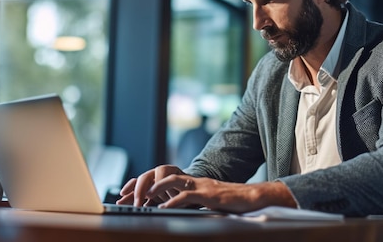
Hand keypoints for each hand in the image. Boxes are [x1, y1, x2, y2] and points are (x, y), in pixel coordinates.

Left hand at [116, 164, 296, 213]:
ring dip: (156, 188)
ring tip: (142, 196)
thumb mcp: (209, 201)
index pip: (166, 178)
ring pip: (173, 180)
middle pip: (165, 175)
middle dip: (146, 183)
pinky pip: (187, 196)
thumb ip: (194, 201)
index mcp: (194, 182)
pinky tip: (164, 208)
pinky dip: (173, 201)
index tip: (129, 192)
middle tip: (130, 194)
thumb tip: (177, 208)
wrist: (253, 198)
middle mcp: (195, 180)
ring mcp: (202, 186)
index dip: (147, 183)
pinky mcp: (209, 195)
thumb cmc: (233, 201)